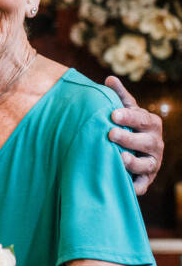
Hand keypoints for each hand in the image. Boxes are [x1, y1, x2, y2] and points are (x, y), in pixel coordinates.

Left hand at [104, 75, 163, 194]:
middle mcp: (155, 144)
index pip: (142, 119)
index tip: (113, 114)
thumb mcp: (125, 111)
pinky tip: (124, 184)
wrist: (133, 151)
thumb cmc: (128, 127)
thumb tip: (109, 79)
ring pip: (145, 164)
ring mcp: (152, 163)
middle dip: (128, 138)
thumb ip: (119, 96)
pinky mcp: (145, 180)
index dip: (128, 117)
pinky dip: (134, 186)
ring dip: (133, 162)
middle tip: (110, 134)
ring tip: (120, 158)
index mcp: (151, 124)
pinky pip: (141, 185)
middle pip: (145, 142)